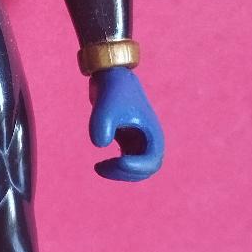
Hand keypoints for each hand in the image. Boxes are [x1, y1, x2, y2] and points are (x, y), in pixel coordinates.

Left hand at [88, 66, 163, 181]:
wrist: (111, 77)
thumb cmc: (112, 90)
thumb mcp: (106, 106)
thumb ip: (102, 124)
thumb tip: (99, 144)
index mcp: (152, 133)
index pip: (151, 161)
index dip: (135, 166)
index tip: (116, 160)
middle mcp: (149, 139)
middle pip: (145, 170)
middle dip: (125, 173)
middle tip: (102, 166)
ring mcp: (139, 141)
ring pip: (136, 169)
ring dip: (120, 173)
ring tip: (99, 167)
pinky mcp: (127, 141)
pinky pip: (126, 162)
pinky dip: (116, 168)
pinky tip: (100, 165)